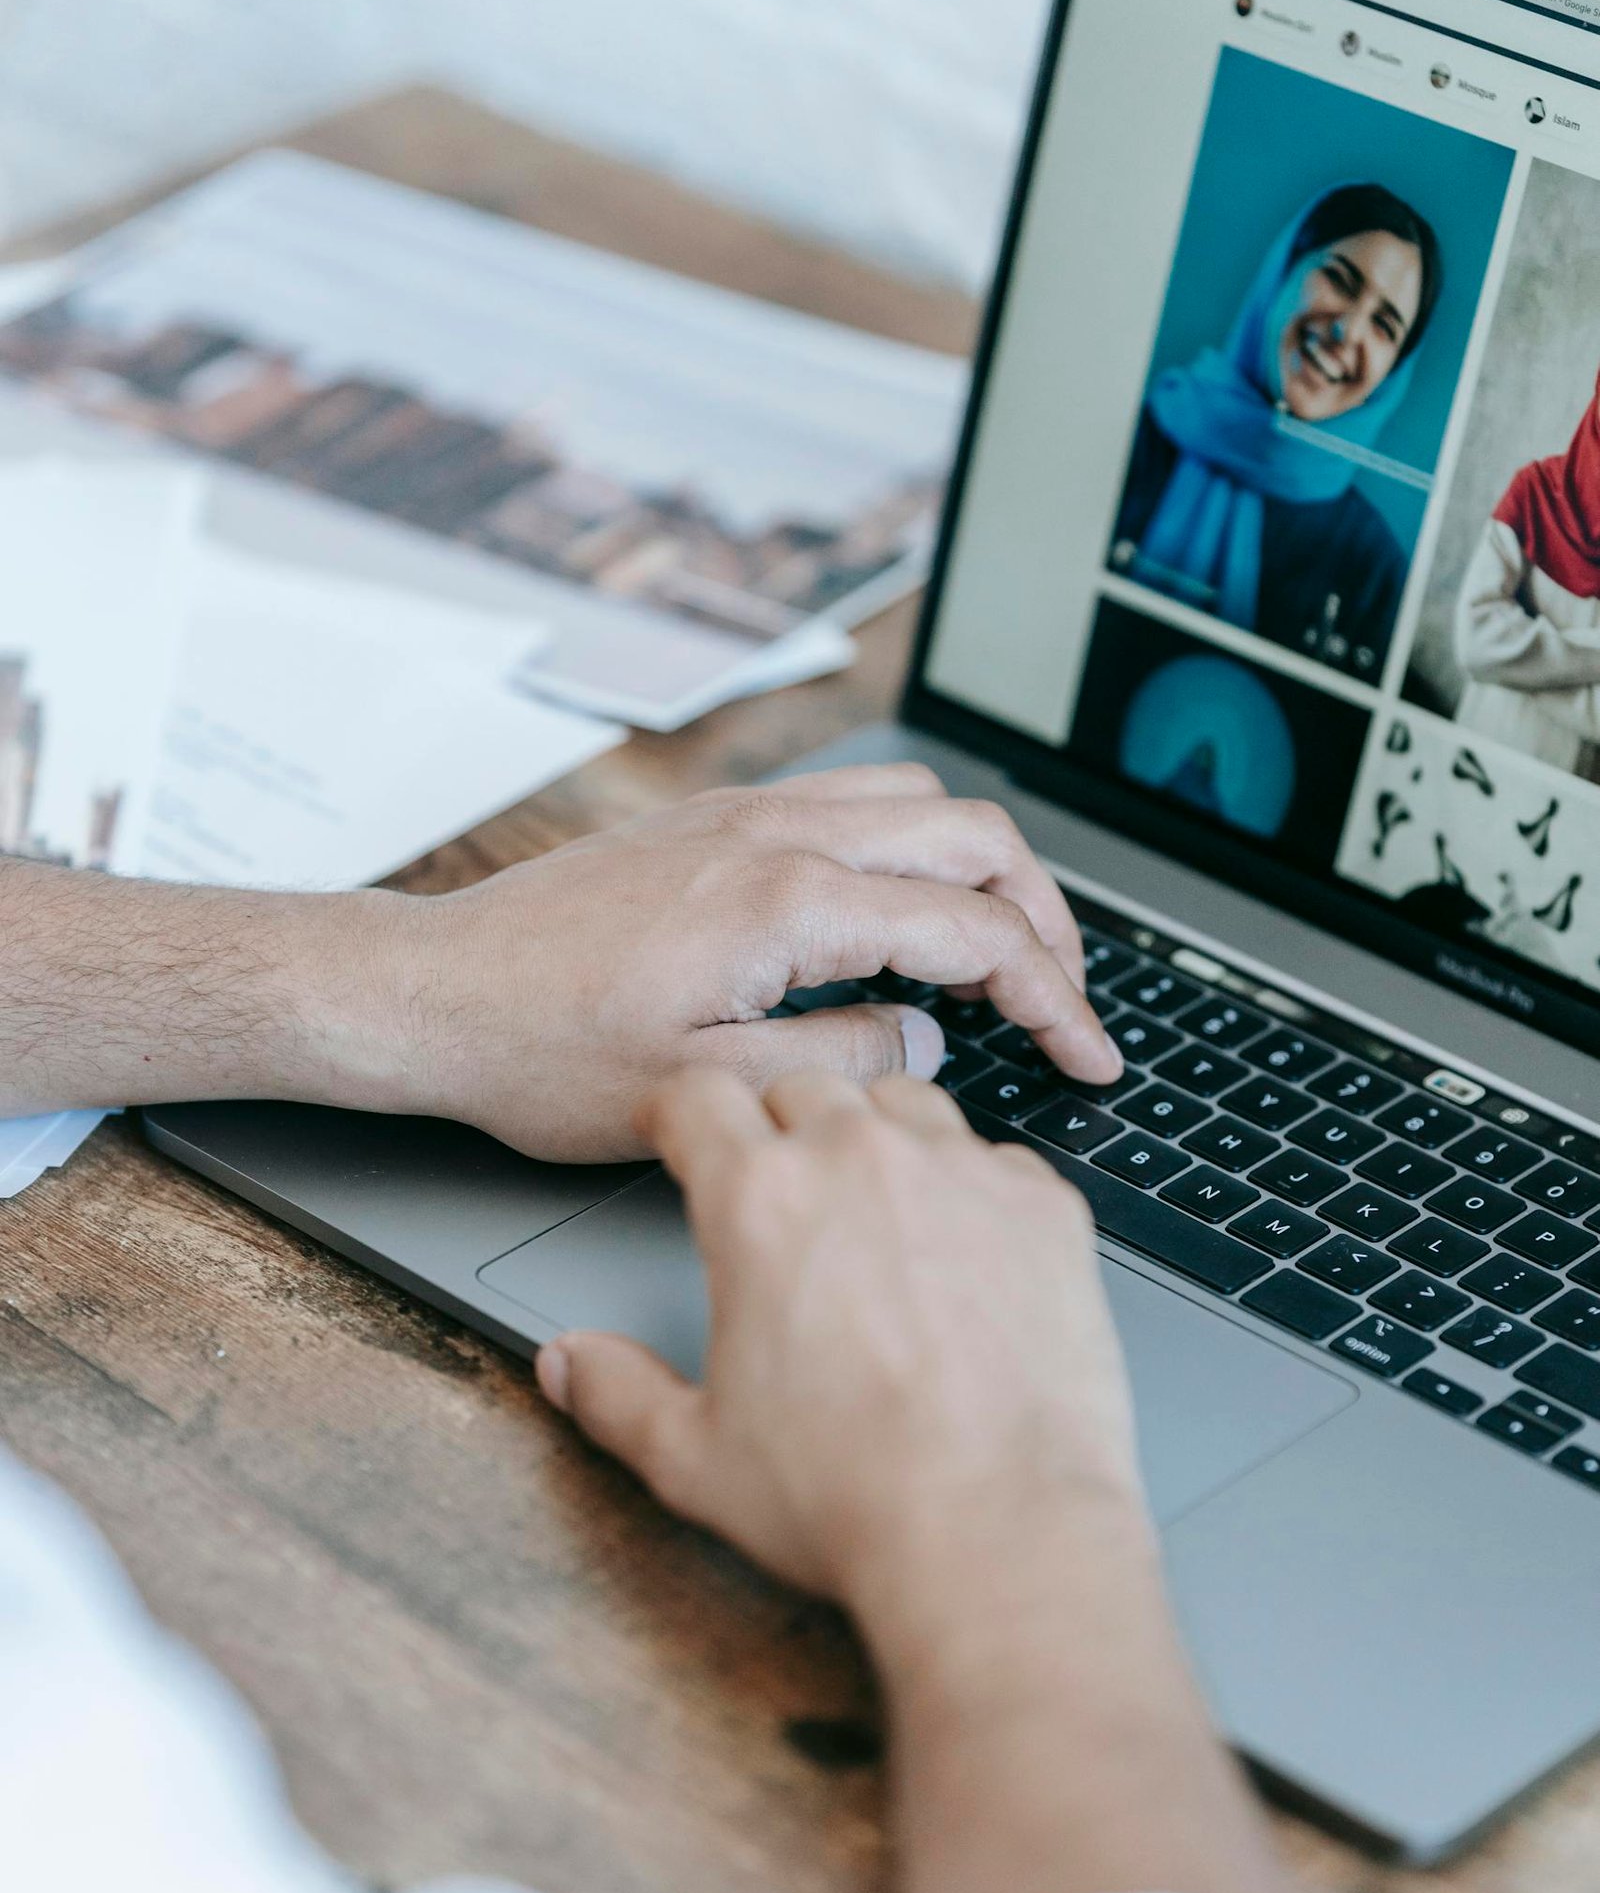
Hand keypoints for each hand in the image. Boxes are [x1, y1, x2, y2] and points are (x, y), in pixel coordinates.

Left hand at [403, 762, 1120, 1158]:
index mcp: (787, 902)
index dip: (1056, 997)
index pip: (975, 930)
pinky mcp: (712, 820)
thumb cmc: (541, 1052)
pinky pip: (851, 801)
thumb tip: (925, 1041)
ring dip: (984, 868)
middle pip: (973, 834)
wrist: (430, 992)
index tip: (1089, 1056)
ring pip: (917, 801)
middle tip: (1065, 999)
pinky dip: (914, 849)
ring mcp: (743, 814)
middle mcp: (775, 834)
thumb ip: (838, 1063)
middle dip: (1045, 915)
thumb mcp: (702, 1091)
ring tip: (1005, 950)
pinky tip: (904, 915)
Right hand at [535, 1063, 1145, 1606]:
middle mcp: (860, 1160)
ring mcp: (963, 1174)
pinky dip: (969, 1184)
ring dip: (876, 1136)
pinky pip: (995, 1156)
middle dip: (779, 1127)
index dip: (678, 1114)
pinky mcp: (1046, 1207)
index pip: (697, 1097)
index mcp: (758, 1201)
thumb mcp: (695, 1458)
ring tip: (873, 1204)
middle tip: (780, 1188)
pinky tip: (962, 1246)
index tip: (680, 1130)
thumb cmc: (852, 1497)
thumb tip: (568, 1365)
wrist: (1000, 1530)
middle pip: (802, 1089)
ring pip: (903, 1104)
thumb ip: (616, 1395)